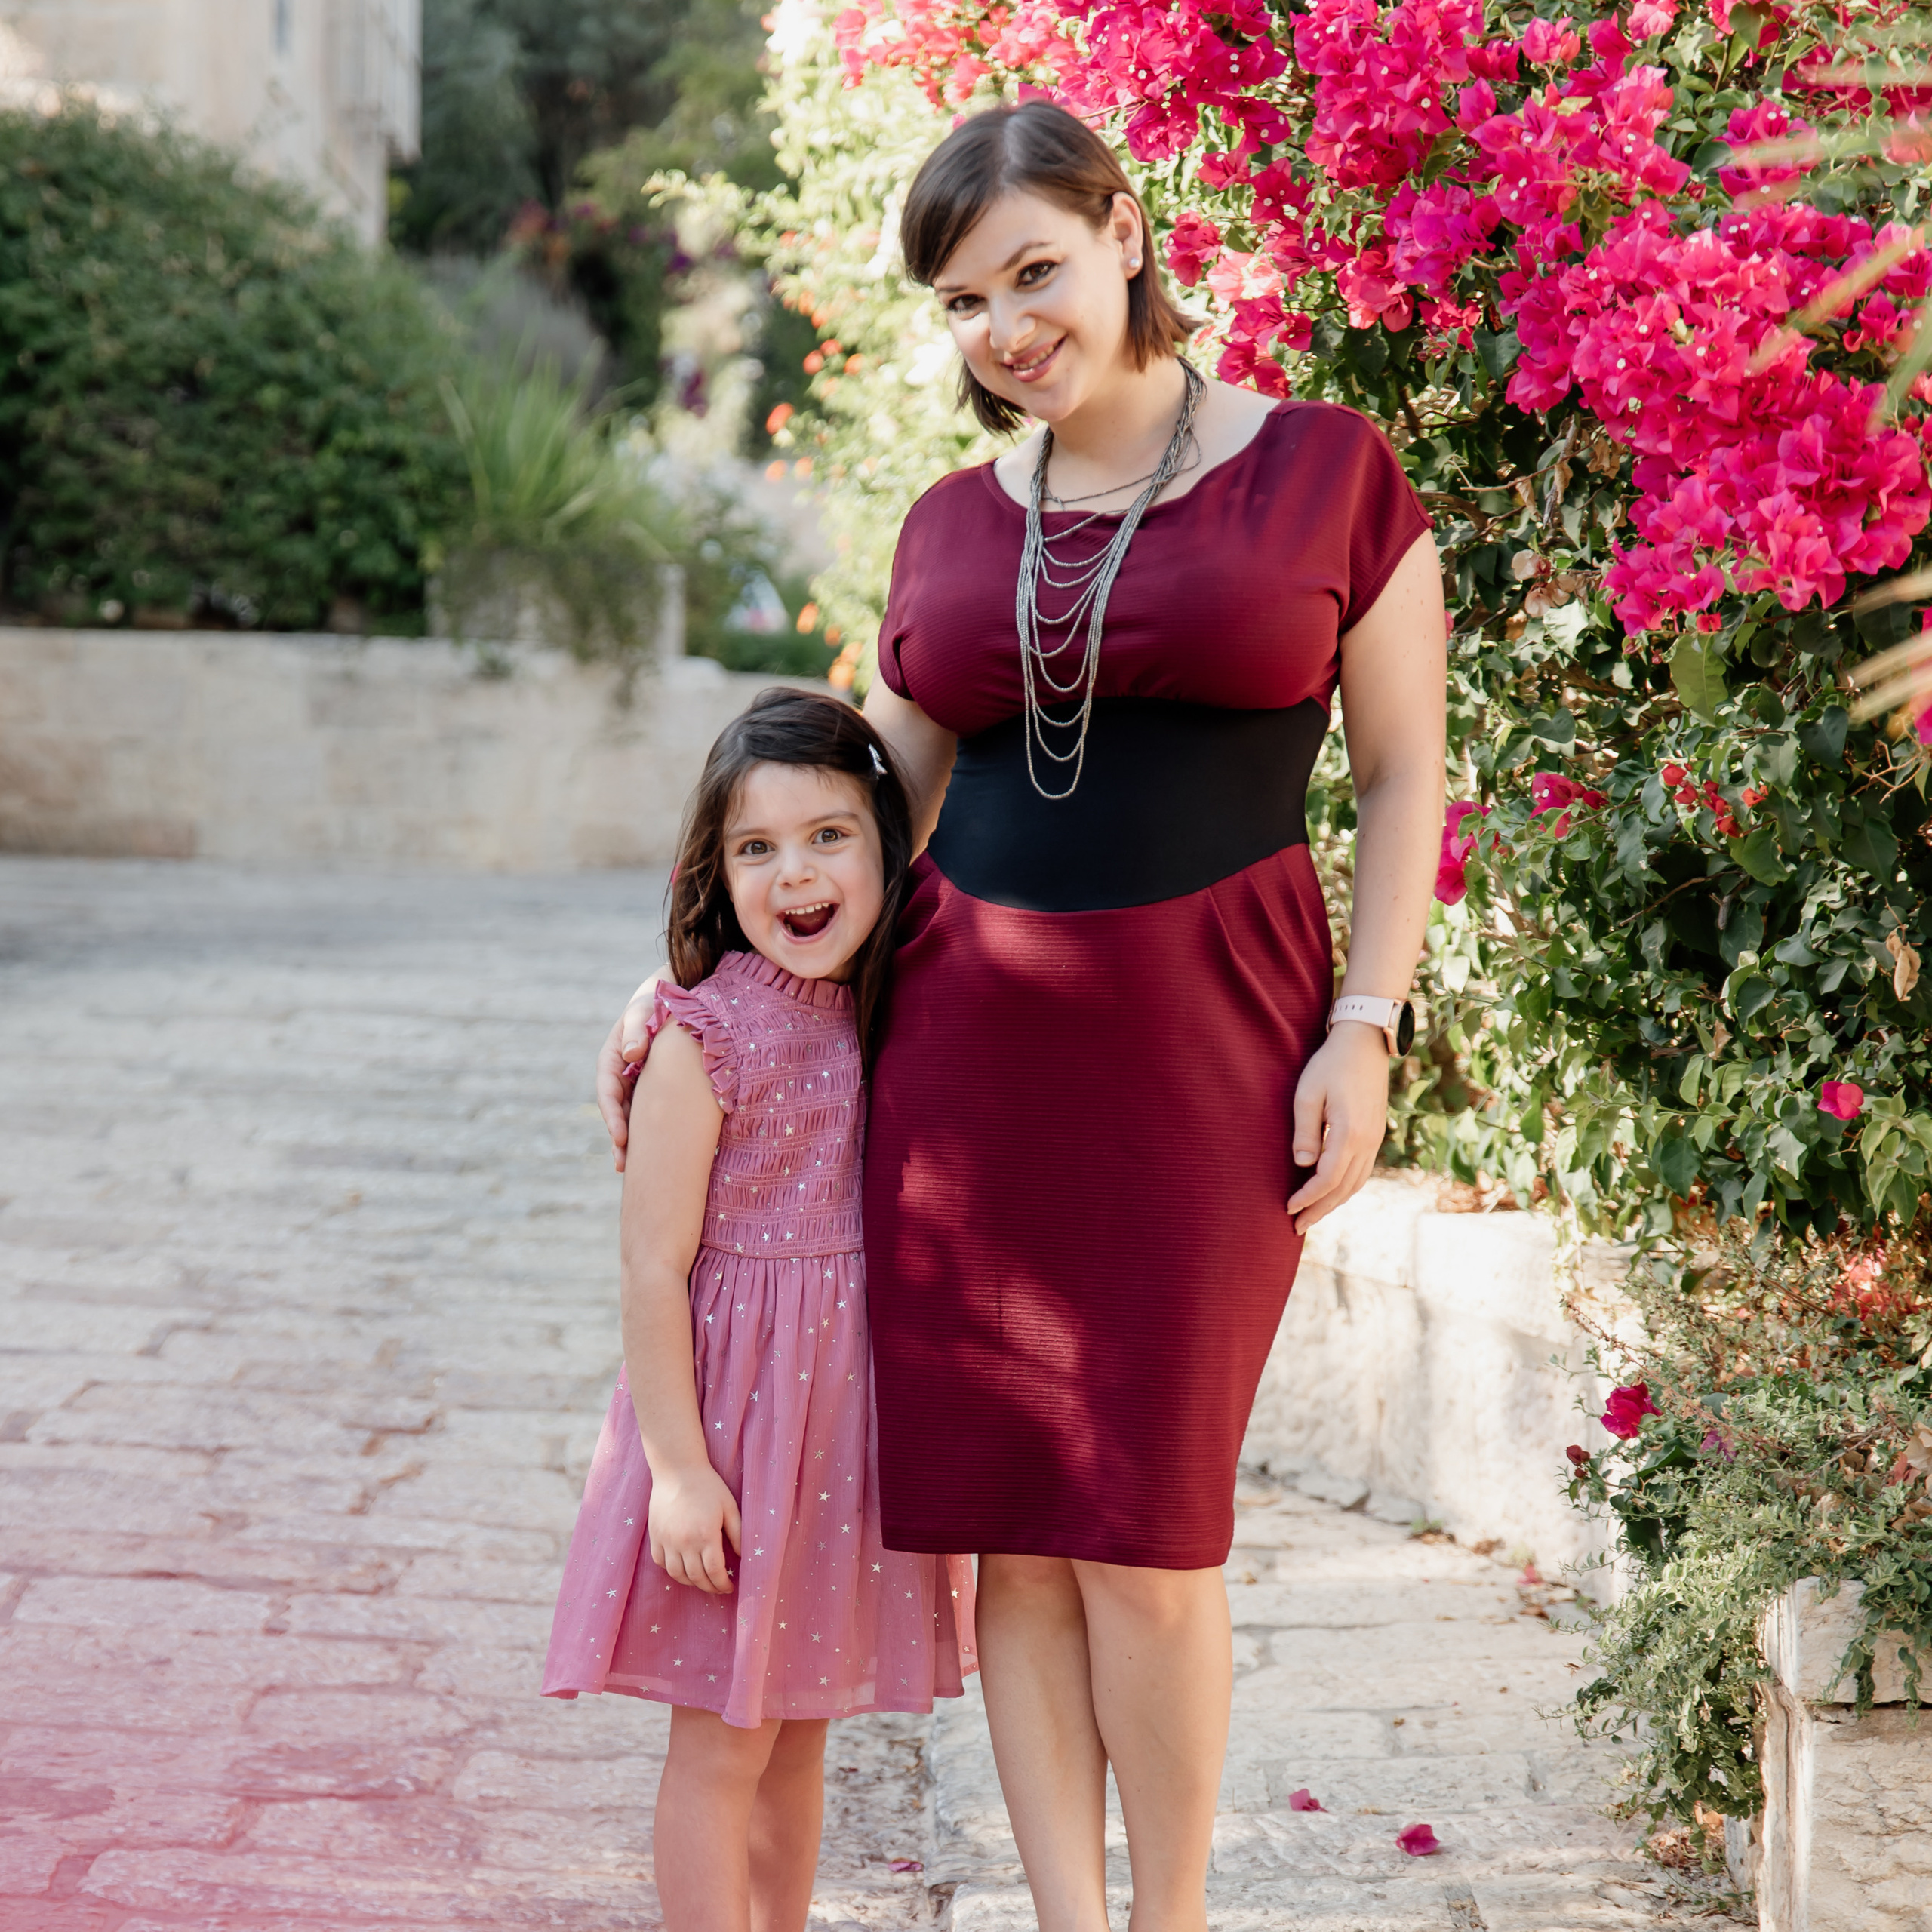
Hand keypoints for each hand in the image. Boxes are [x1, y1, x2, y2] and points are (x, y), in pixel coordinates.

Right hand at [596, 978, 660, 1172]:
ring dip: (634, 1141)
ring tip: (638, 1170)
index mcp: (613, 1058)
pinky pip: (652, 1111)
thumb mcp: (644, 1009)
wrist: (679, 994)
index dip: (613, 1117)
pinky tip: (662, 1151)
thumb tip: (632, 1054)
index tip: (621, 1138)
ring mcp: (638, 1082)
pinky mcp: (656, 1086)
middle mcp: (622, 1074)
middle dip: (620, 1140)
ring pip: (634, 1115)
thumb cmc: (658, 1000)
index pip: (608, 1093)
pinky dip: (653, 1130)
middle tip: (624, 1166)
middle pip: (618, 1112)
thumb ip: (637, 1028)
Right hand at [647, 1461, 741, 1594]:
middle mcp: (685, 1542)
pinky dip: (671, 1570)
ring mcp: (667, 1540)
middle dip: (709, 1587)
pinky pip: (660, 1562)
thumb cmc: (707, 1486)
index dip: (723, 1584)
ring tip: (701, 1580)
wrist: (677, 1469)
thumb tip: (742, 1556)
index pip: (715, 1571)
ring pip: (677, 1574)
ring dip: (690, 1582)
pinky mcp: (655, 1536)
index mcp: (706, 1535)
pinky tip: (681, 1567)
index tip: (729, 1587)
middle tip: (717, 1588)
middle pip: (696, 1577)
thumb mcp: (729, 1507)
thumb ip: (738, 1533)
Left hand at [1286, 1022, 1390, 1235]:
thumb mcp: (1308, 1094)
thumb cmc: (1330, 1065)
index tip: (1288, 1208)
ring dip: (1334, 1203)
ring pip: (1356, 1183)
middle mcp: (1367, 1141)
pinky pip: (1362, 1171)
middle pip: (1343, 1189)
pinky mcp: (1376, 1134)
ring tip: (1312, 1215)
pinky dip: (1346, 1187)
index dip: (1307, 1197)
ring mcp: (1375, 1139)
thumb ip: (1305, 1132)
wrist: (1364, 1043)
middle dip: (1320, 1210)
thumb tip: (1303, 1166)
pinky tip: (1332, 1192)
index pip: (1327, 1179)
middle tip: (1297, 1227)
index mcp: (1350, 1133)